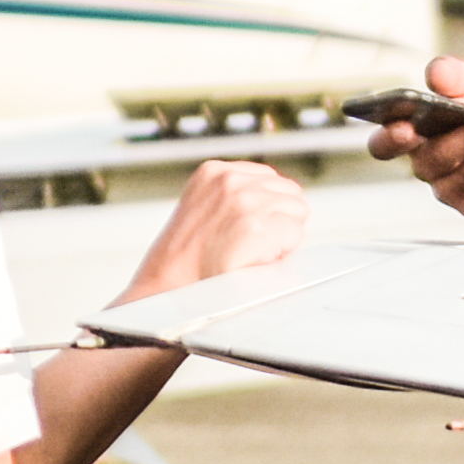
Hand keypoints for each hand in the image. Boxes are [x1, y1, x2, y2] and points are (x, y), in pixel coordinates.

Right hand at [116, 159, 306, 299]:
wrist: (166, 293)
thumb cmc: (185, 262)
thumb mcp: (203, 209)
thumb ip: (236, 195)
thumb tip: (281, 194)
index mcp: (215, 171)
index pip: (272, 179)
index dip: (266, 210)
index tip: (239, 231)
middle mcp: (230, 180)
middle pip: (291, 193)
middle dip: (277, 221)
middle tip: (244, 246)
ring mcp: (244, 202)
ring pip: (297, 213)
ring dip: (280, 238)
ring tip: (246, 254)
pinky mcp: (255, 228)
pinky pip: (295, 234)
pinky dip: (282, 252)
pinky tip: (251, 261)